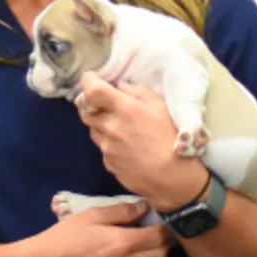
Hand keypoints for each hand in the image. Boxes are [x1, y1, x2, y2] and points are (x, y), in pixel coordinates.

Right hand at [23, 200, 171, 256]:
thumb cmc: (66, 236)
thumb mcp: (92, 215)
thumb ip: (121, 210)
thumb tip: (143, 206)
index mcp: (121, 243)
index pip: (158, 236)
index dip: (165, 226)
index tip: (163, 218)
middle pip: (161, 255)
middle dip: (164, 242)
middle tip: (158, 231)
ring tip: (151, 248)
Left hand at [75, 74, 211, 209]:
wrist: (171, 177)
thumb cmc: (171, 139)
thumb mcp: (162, 108)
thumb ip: (139, 92)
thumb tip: (120, 86)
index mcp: (125, 109)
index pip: (91, 90)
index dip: (88, 81)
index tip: (92, 79)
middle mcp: (110, 127)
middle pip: (85, 110)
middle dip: (91, 105)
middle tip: (104, 105)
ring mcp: (106, 147)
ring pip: (92, 129)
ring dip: (100, 124)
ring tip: (120, 128)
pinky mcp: (107, 162)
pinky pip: (102, 147)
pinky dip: (109, 143)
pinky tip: (126, 148)